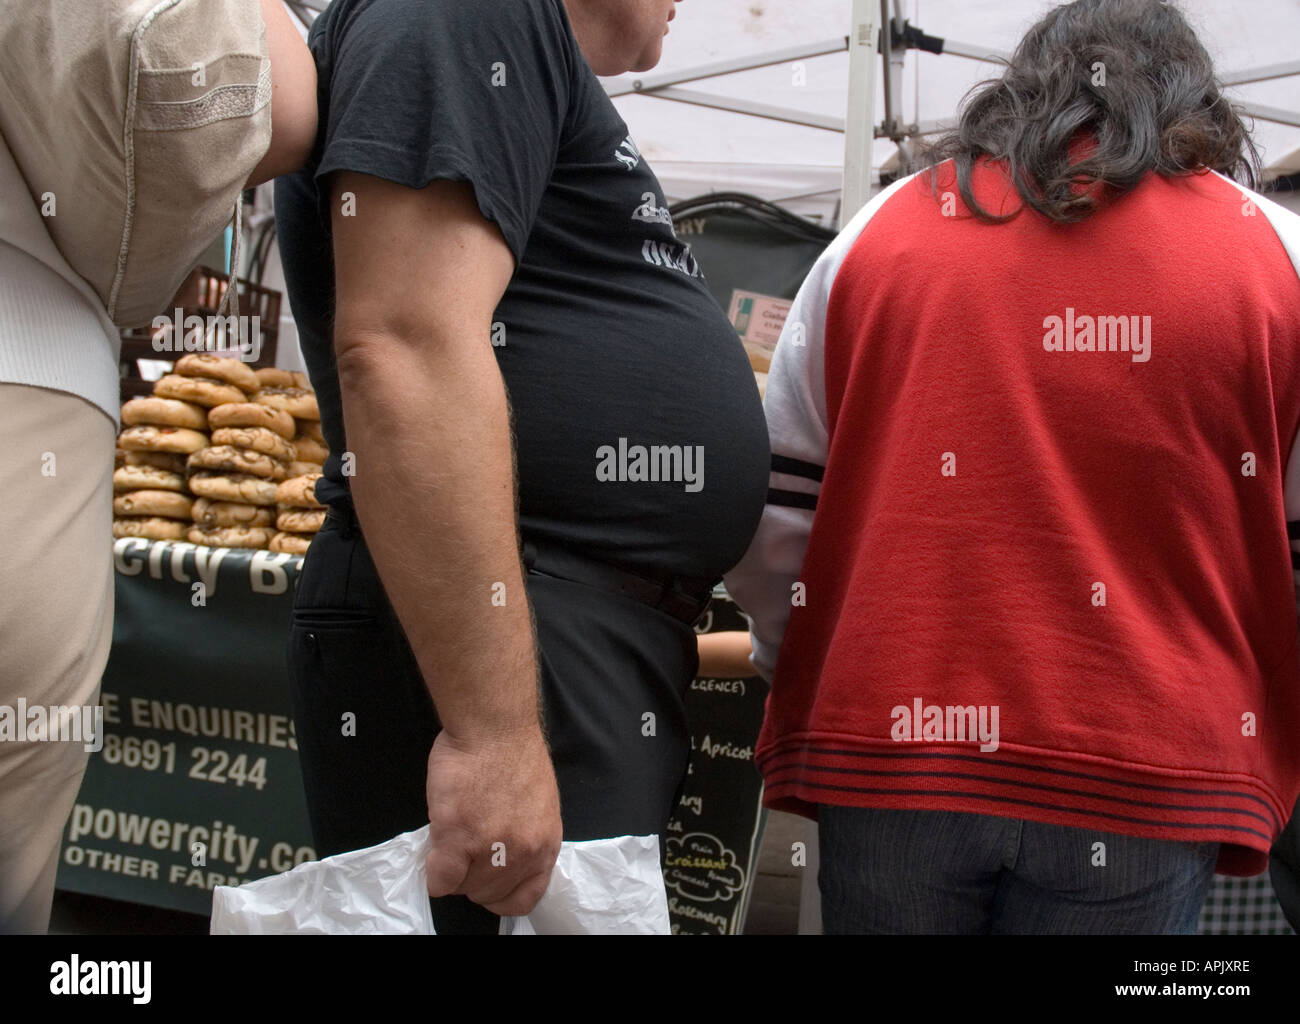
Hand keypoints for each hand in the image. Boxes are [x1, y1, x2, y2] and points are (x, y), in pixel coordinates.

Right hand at [424, 726, 562, 916]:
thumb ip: (524, 836)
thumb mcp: (537, 805)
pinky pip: (440, 880)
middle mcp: (523, 853)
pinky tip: (437, 845)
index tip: (486, 878)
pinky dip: (433, 871)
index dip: (501, 893)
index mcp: (546, 844)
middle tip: (463, 846)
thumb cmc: (513, 753)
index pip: (526, 897)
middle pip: (488, 894)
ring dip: (452, 870)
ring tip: (451, 837)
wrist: (494, 726)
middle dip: (472, 876)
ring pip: (462, 889)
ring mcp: (490, 848)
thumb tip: (502, 856)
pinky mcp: (457, 839)